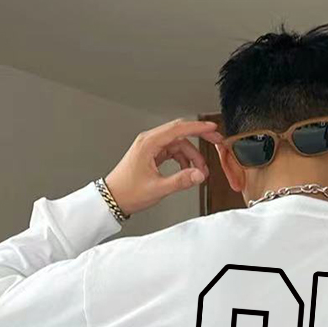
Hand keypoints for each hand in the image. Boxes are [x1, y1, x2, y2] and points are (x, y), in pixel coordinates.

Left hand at [104, 118, 222, 215]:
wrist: (112, 198)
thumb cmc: (128, 191)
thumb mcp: (157, 188)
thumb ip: (181, 181)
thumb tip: (199, 174)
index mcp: (149, 143)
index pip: (178, 129)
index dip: (198, 128)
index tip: (212, 129)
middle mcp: (149, 141)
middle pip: (180, 133)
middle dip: (199, 138)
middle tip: (215, 142)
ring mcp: (150, 147)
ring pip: (178, 144)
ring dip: (191, 155)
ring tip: (199, 171)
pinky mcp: (151, 154)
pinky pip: (172, 151)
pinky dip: (182, 159)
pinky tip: (187, 170)